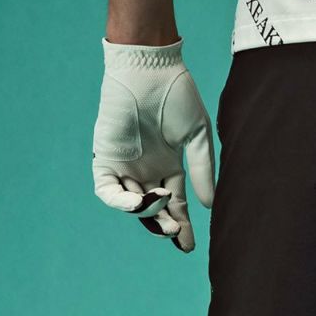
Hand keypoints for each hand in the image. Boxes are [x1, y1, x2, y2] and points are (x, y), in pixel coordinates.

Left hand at [92, 39, 215, 252]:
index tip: (188, 245)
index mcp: (168, 165)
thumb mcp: (197, 138)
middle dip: (165, 226)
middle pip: (154, 210)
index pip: (174, 204)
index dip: (180, 226)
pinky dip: (123, 202)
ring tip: (164, 208)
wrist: (151, 69)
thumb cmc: (176, 95)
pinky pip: (107, 191)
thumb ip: (202, 171)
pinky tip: (143, 202)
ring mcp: (125, 164)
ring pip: (132, 204)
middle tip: (176, 234)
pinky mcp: (106, 157)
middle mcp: (145, 169)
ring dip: (148, 213)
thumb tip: (209, 206)